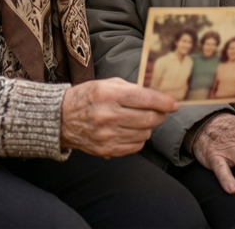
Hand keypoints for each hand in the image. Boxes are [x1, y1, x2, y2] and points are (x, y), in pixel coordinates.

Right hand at [60, 78, 176, 157]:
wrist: (61, 119)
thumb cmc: (87, 97)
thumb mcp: (106, 84)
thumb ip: (131, 88)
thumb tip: (157, 95)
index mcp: (108, 95)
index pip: (144, 99)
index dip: (163, 102)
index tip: (174, 103)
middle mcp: (107, 116)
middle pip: (148, 119)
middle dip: (159, 115)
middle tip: (160, 111)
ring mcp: (107, 135)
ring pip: (144, 134)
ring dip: (148, 127)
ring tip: (140, 120)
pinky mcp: (106, 149)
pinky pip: (135, 146)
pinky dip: (138, 138)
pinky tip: (131, 130)